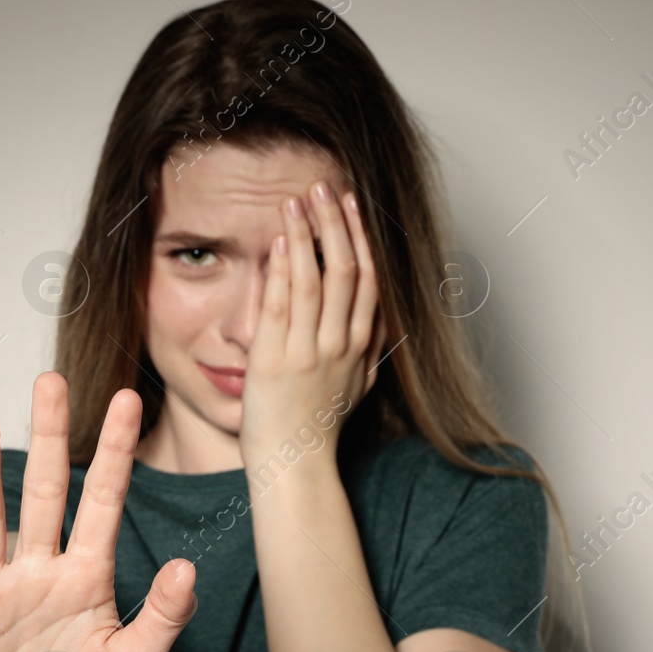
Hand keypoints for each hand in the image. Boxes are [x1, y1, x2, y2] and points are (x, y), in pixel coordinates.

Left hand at [238, 181, 384, 469]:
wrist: (295, 465)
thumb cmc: (318, 429)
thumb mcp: (356, 388)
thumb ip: (367, 353)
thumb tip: (377, 324)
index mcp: (360, 348)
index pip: (367, 280)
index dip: (361, 238)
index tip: (353, 205)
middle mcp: (340, 345)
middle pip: (346, 271)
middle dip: (336, 224)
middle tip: (326, 186)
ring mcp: (308, 352)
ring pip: (315, 280)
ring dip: (308, 235)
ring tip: (298, 200)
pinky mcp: (275, 361)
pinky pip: (283, 306)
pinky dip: (284, 270)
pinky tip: (280, 241)